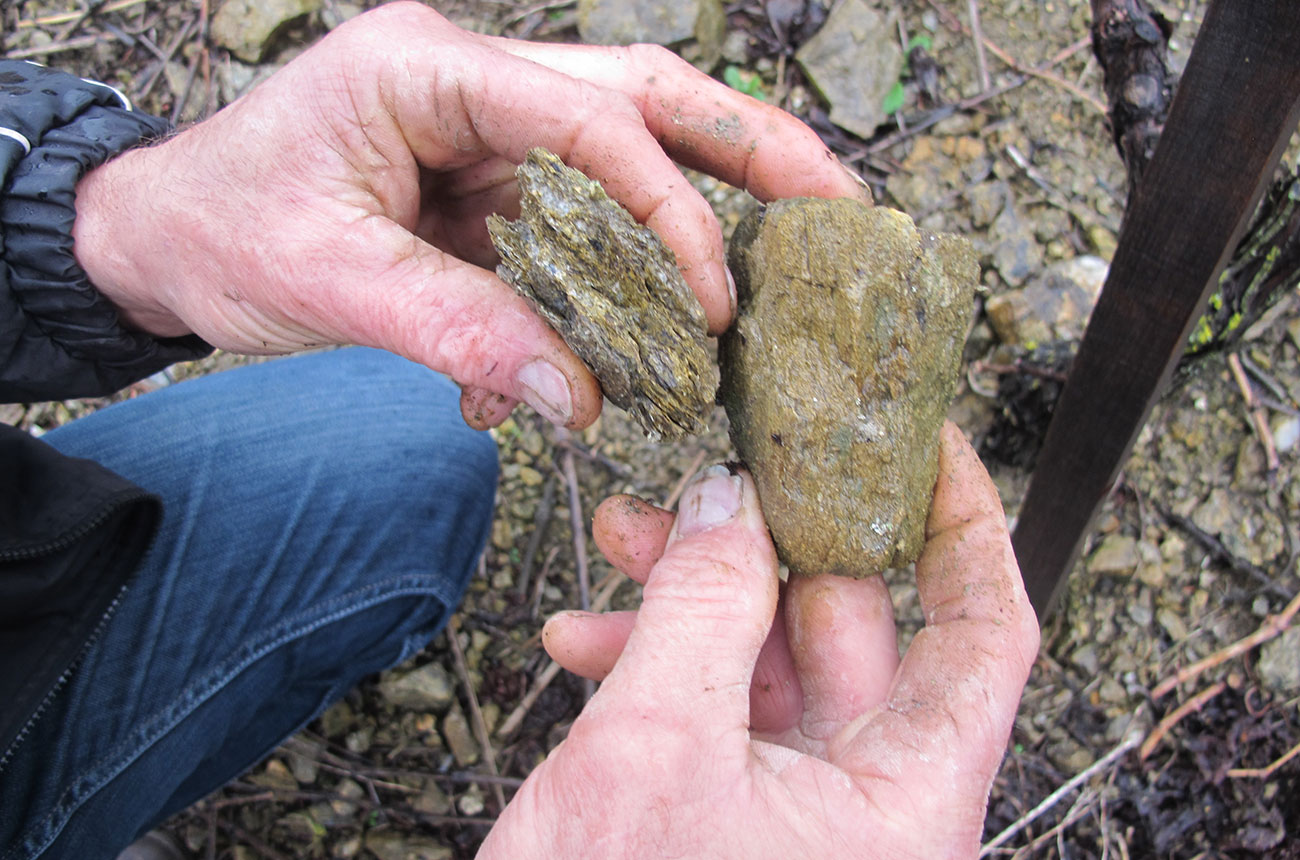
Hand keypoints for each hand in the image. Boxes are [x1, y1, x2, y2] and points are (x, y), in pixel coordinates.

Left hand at [72, 2, 867, 428]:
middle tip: (840, 204)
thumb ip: (460, 334)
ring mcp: (487, 128)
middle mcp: (473, 80)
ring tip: (805, 239)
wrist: (159, 235)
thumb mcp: (330, 285)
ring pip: (629, 142)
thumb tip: (585, 399)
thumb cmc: (220, 231)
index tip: (713, 299)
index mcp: (430, 67)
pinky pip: (581, 218)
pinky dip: (626, 272)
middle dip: (748, 148)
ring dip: (716, 192)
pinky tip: (652, 330)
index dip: (667, 206)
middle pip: (642, 94)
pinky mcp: (489, 180)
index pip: (588, 118)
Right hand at [481, 423, 1038, 858]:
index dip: (967, 523)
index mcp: (906, 799)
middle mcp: (869, 800)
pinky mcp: (732, 811)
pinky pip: (716, 706)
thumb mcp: (653, 751)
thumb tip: (725, 497)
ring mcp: (797, 807)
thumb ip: (699, 608)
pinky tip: (585, 640)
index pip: (986, 631)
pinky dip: (658, 660)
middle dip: (766, 542)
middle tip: (703, 479)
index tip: (926, 440)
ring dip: (694, 596)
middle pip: (852, 625)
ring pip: (769, 657)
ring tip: (622, 545)